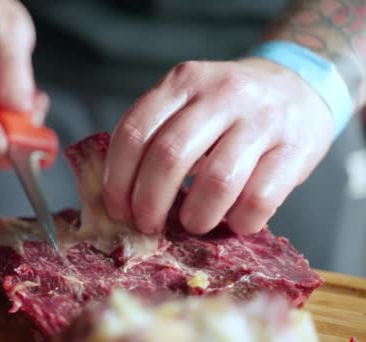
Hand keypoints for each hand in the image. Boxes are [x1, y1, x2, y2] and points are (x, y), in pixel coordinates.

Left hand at [103, 58, 334, 234]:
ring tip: (193, 224)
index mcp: (182, 82)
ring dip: (196, 216)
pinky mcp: (296, 147)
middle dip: (149, 202)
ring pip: (217, 180)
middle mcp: (221, 93)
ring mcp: (262, 118)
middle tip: (148, 224)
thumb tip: (122, 198)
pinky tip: (234, 222)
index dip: (118, 179)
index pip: (134, 132)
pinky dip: (239, 222)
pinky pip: (260, 198)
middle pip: (169, 156)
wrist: (300, 85)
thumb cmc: (229, 108)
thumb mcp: (188, 102)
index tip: (118, 208)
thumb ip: (156, 135)